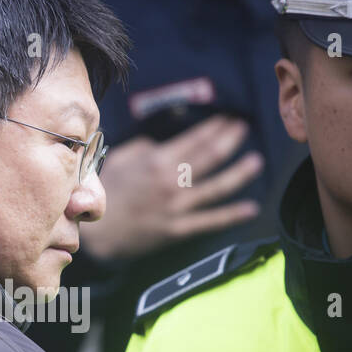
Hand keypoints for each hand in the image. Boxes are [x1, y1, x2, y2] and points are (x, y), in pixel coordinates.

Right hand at [80, 115, 263, 260]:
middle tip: (245, 129)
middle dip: (230, 140)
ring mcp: (176, 206)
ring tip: (256, 161)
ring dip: (239, 173)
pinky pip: (209, 221)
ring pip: (216, 187)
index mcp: (157, 160)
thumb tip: (162, 144)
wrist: (95, 232)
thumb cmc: (105, 192)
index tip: (229, 119)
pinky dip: (231, 215)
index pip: (194, 139)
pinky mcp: (177, 229)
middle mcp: (171, 181)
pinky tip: (251, 209)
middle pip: (210, 157)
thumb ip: (144, 148)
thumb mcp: (120, 159)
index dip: (214, 128)